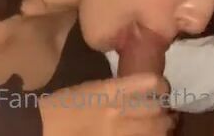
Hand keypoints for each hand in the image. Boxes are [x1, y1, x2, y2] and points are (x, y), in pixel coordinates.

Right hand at [39, 72, 177, 134]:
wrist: (45, 129)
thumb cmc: (64, 105)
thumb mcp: (91, 88)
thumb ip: (117, 89)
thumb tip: (141, 92)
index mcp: (111, 91)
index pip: (150, 83)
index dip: (161, 85)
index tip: (163, 89)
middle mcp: (118, 112)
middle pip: (158, 110)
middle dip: (166, 112)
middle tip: (168, 113)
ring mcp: (118, 135)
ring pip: (155, 132)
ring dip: (162, 130)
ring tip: (163, 128)